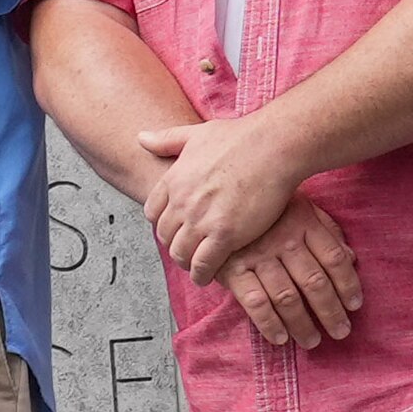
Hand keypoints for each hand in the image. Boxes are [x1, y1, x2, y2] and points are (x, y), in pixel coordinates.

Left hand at [134, 114, 315, 283]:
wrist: (273, 147)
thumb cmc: (241, 137)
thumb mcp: (196, 134)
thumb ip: (166, 140)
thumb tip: (139, 137)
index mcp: (173, 180)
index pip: (152, 212)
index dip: (162, 223)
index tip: (174, 229)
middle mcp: (181, 202)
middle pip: (164, 235)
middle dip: (173, 244)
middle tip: (186, 251)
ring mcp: (201, 220)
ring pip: (180, 253)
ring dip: (185, 263)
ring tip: (195, 267)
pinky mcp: (225, 234)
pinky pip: (204, 264)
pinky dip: (202, 274)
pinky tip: (207, 277)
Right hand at [218, 195, 365, 349]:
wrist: (215, 197)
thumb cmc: (264, 207)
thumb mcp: (300, 207)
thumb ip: (326, 230)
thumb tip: (351, 258)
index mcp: (303, 223)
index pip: (334, 259)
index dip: (348, 285)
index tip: (354, 305)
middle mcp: (283, 240)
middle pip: (315, 282)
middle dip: (331, 312)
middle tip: (340, 332)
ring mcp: (257, 256)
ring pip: (287, 297)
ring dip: (303, 323)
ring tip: (312, 341)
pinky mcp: (232, 269)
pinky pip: (254, 301)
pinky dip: (269, 323)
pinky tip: (280, 337)